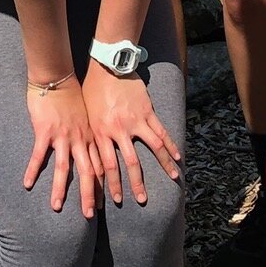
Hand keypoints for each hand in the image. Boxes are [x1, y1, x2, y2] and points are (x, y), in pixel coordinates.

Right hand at [23, 78, 101, 218]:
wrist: (58, 76)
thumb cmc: (73, 94)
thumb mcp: (89, 115)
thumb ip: (90, 133)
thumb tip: (95, 148)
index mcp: (91, 137)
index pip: (100, 166)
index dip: (102, 186)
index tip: (104, 204)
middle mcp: (80, 139)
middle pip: (87, 172)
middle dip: (89, 195)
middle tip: (89, 216)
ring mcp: (62, 136)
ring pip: (64, 168)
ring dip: (60, 189)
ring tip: (57, 207)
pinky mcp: (45, 131)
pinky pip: (38, 155)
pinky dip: (33, 170)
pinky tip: (27, 184)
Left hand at [83, 63, 181, 205]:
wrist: (107, 66)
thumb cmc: (92, 90)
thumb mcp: (87, 116)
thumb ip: (93, 137)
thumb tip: (90, 158)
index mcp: (100, 133)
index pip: (106, 166)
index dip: (110, 185)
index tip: (113, 200)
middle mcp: (118, 130)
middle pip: (128, 163)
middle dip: (135, 184)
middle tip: (140, 200)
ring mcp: (135, 121)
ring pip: (151, 148)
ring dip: (162, 165)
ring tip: (174, 179)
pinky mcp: (146, 112)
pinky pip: (161, 131)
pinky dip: (170, 144)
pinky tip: (178, 156)